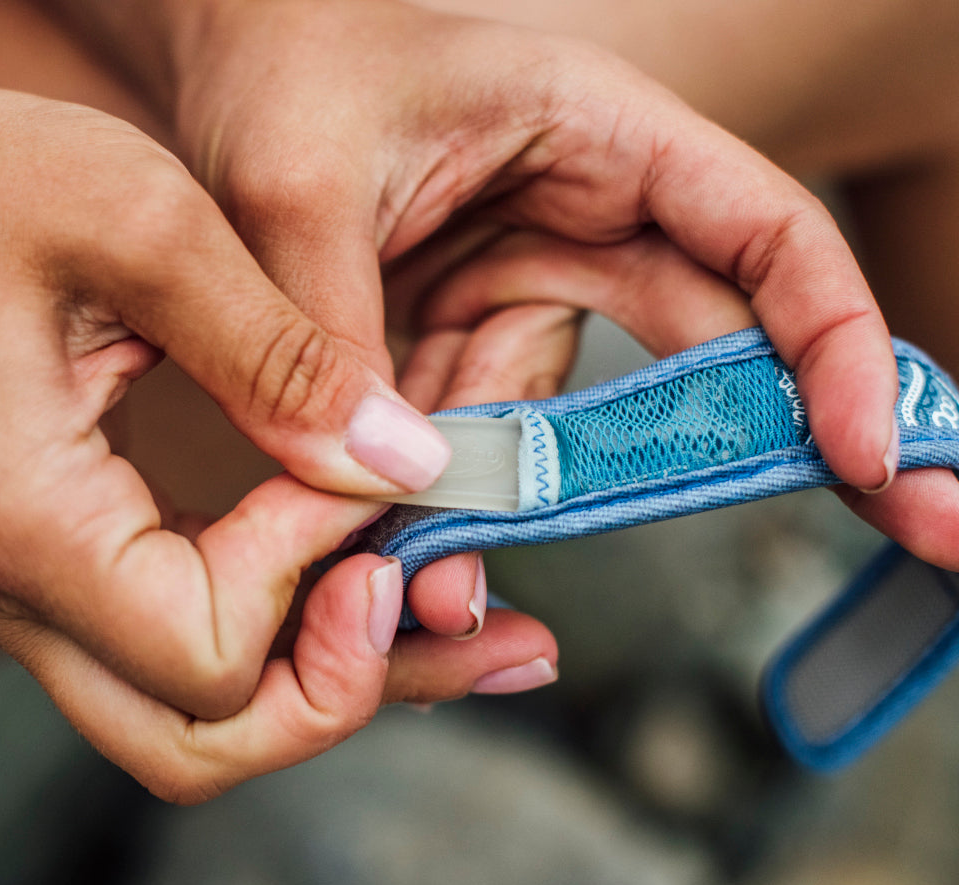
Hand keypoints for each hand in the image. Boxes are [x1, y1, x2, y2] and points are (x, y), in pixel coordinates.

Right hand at [0, 85, 557, 797]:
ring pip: (202, 710)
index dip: (310, 576)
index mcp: (22, 517)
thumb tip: (407, 466)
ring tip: (463, 626)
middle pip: (202, 738)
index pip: (208, 648)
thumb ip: (278, 358)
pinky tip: (374, 579)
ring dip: (341, 676)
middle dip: (346, 686)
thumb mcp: (136, 224)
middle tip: (456, 616)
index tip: (356, 474)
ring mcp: (45, 585)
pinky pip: (192, 639)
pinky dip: (297, 629)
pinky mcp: (79, 557)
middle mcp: (18, 587)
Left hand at [153, 0, 958, 566]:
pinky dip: (450, 505)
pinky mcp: (468, 346)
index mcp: (599, 136)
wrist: (214, 71)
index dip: (833, 343)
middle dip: (748, 455)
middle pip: (715, 351)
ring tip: (447, 592)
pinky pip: (482, 442)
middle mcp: (587, 223)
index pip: (764, 237)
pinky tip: (416, 561)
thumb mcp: (295, 189)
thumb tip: (390, 487)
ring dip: (517, 516)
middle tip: (891, 542)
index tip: (864, 454)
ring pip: (569, 432)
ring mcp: (530, 294)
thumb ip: (332, 335)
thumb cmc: (275, 71)